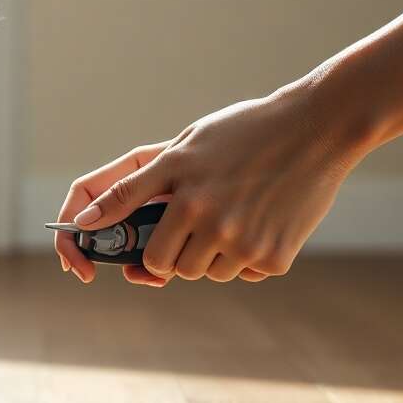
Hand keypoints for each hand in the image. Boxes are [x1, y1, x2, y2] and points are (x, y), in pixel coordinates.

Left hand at [53, 83, 361, 284]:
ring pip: (210, 273)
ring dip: (214, 255)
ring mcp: (245, 243)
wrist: (316, 128)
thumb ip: (133, 187)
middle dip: (178, 252)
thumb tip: (87, 220)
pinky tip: (263, 219)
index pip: (149, 254)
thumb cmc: (240, 134)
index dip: (142, 258)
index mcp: (184, 195)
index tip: (143, 256)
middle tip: (197, 222)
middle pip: (175, 269)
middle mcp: (212, 222)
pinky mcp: (275, 257)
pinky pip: (248, 274)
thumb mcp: (181, 149)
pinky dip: (251, 255)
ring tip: (232, 212)